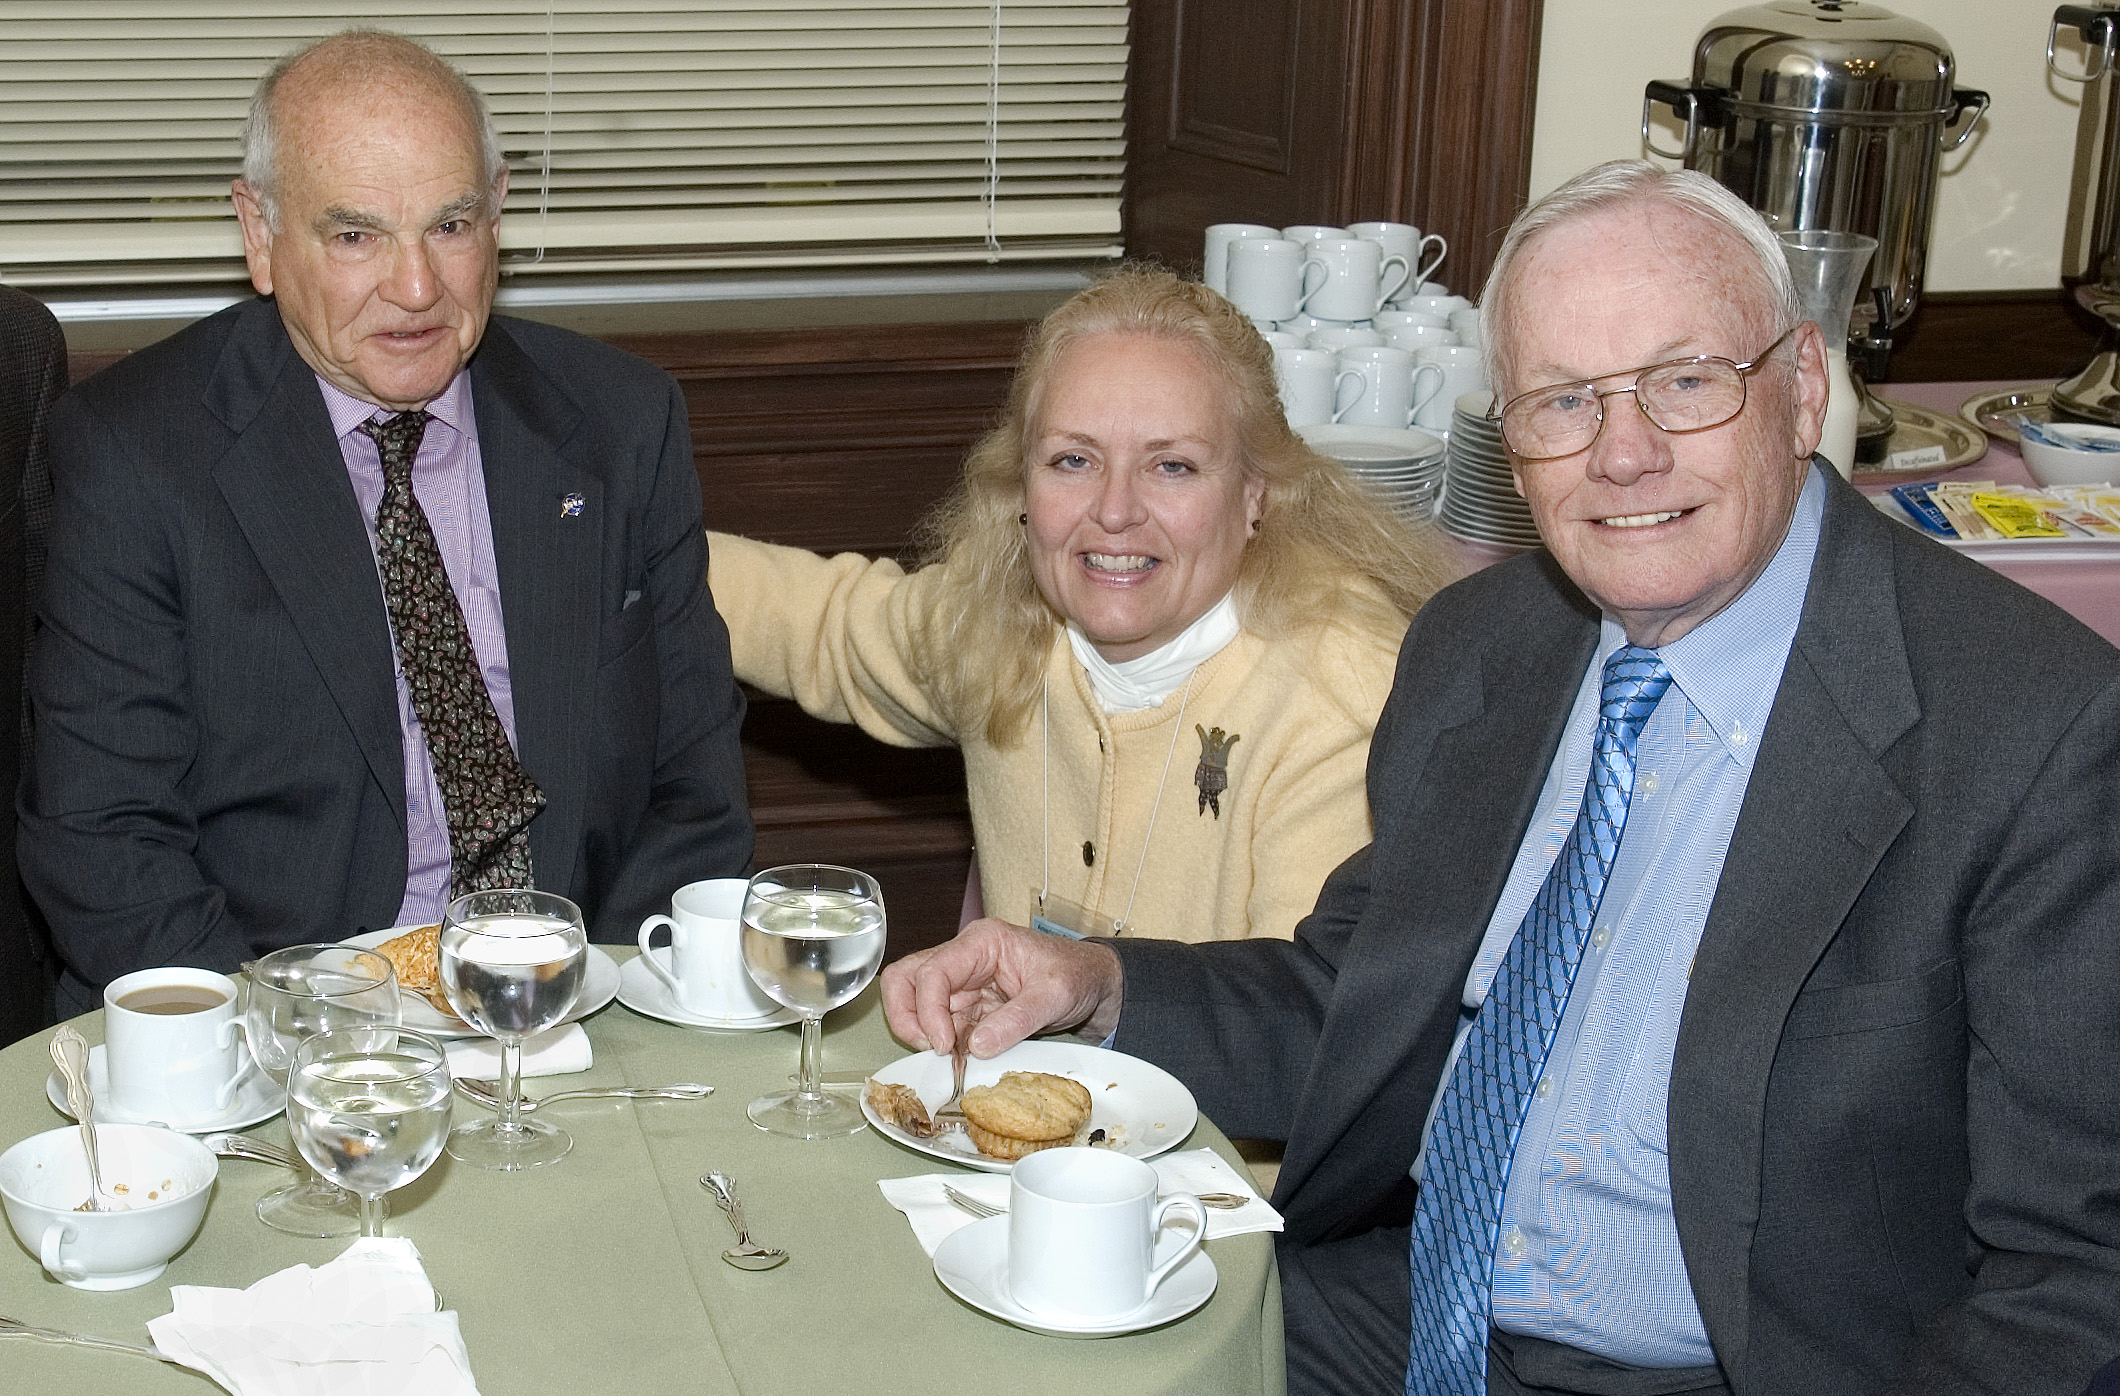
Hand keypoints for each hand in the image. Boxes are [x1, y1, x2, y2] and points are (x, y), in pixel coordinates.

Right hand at [880, 917, 1122, 1056]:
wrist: (1093, 984)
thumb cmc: (1076, 975)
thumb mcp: (1055, 996)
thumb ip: (1017, 1020)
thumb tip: (976, 1047)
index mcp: (982, 942)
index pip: (933, 971)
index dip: (928, 1010)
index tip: (943, 1045)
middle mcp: (964, 958)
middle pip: (906, 979)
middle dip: (907, 1016)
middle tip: (931, 1048)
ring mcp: (962, 982)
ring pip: (914, 1002)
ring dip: (922, 1033)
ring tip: (948, 1057)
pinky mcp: (967, 1006)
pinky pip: (938, 1023)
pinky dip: (941, 1043)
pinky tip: (960, 1059)